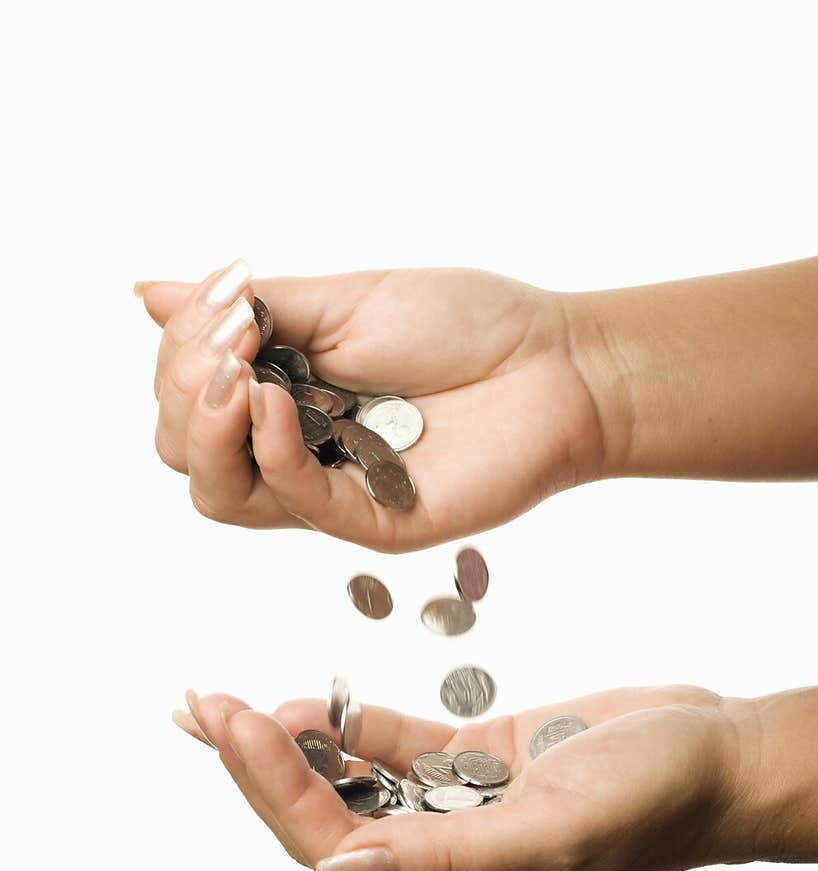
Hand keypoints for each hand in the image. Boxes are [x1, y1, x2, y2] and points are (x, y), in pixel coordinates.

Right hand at [141, 262, 603, 550]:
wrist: (558, 365)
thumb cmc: (468, 328)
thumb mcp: (344, 301)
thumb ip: (252, 309)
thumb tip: (150, 293)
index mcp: (280, 399)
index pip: (185, 402)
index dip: (182, 354)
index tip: (227, 298)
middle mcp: (292, 454)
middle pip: (186, 454)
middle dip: (184, 390)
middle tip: (227, 339)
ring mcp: (330, 494)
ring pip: (222, 493)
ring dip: (211, 427)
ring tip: (238, 373)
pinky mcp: (373, 522)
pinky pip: (295, 502)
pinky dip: (270, 448)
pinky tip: (275, 401)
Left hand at [173, 684, 752, 870]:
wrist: (722, 756)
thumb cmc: (655, 801)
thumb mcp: (551, 832)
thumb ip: (442, 856)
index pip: (340, 852)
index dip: (277, 791)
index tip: (235, 721)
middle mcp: (449, 869)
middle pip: (329, 820)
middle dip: (261, 767)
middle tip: (202, 708)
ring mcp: (462, 815)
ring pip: (354, 785)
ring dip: (295, 747)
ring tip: (229, 706)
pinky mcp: (479, 768)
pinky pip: (398, 753)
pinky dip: (352, 729)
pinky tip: (308, 704)